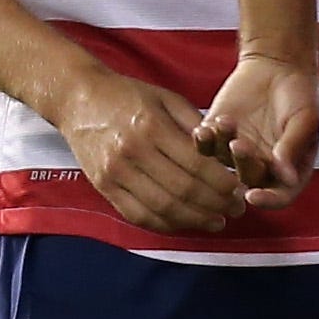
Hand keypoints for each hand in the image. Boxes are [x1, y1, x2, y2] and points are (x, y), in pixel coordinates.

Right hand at [53, 66, 246, 232]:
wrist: (78, 99)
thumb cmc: (128, 94)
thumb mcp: (167, 98)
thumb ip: (195, 124)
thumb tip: (222, 151)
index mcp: (152, 127)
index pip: (195, 164)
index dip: (221, 182)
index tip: (240, 189)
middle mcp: (132, 153)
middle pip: (181, 190)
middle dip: (215, 204)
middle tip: (236, 209)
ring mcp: (115, 174)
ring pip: (161, 208)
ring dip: (193, 220)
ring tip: (217, 221)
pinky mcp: (103, 188)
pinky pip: (137, 215)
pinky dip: (164, 224)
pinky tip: (184, 223)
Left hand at [196, 53, 318, 209]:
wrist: (278, 62)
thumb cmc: (300, 90)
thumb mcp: (305, 117)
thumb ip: (294, 146)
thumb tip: (286, 176)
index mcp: (290, 166)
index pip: (281, 195)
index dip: (268, 201)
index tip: (253, 196)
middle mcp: (263, 164)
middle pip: (249, 181)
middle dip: (243, 165)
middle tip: (241, 144)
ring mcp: (238, 151)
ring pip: (224, 165)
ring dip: (223, 148)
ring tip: (227, 123)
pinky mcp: (219, 135)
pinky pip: (205, 148)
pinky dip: (202, 141)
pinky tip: (207, 127)